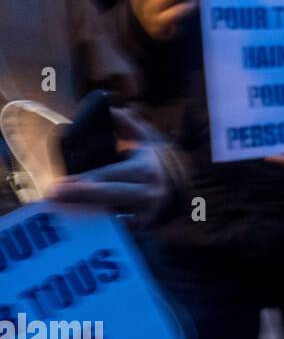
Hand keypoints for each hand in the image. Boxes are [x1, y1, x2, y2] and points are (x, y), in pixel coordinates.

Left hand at [48, 109, 170, 227]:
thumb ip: (129, 125)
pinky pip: (116, 230)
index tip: (62, 183)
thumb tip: (114, 108)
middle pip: (111, 194)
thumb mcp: (145, 143)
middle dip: (82, 195)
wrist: (173, 192)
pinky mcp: (139, 229)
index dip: (87, 179)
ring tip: (60, 213)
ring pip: (112, 216)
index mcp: (145, 169)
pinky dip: (97, 229)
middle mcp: (147, 192)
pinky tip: (76, 228)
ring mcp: (144, 213)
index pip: (112, 174)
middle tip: (55, 195)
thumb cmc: (149, 165)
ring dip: (86, 215)